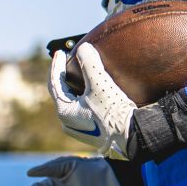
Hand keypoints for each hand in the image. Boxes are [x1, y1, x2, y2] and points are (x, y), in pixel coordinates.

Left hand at [49, 43, 138, 158]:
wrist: (131, 137)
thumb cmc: (113, 113)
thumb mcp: (100, 84)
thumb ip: (89, 63)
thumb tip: (83, 48)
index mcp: (65, 111)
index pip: (55, 83)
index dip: (56, 66)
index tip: (60, 52)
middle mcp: (68, 122)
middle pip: (63, 93)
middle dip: (65, 77)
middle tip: (69, 62)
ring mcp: (80, 129)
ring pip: (73, 103)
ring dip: (75, 88)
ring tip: (80, 75)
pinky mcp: (92, 131)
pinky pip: (82, 110)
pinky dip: (84, 97)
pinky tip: (92, 93)